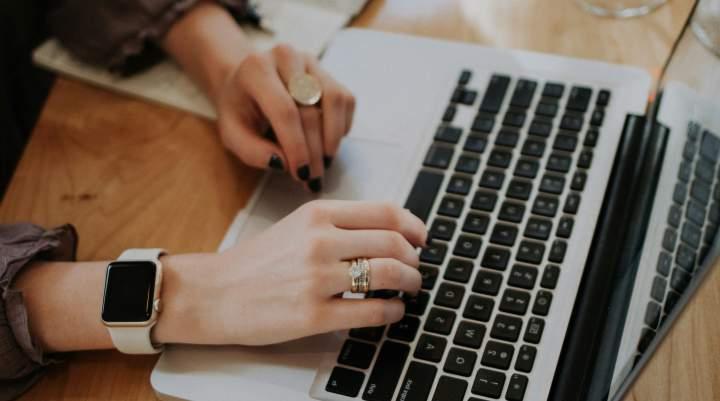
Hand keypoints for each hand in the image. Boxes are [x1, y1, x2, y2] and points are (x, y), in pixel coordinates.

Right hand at [170, 200, 425, 345]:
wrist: (214, 293)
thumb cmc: (256, 262)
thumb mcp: (296, 226)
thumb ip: (338, 224)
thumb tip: (390, 232)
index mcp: (318, 214)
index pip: (385, 211)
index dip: (414, 226)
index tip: (422, 238)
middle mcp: (320, 241)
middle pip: (394, 243)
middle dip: (415, 258)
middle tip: (416, 268)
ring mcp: (317, 278)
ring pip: (389, 275)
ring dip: (411, 283)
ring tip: (410, 289)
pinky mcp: (314, 314)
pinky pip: (372, 311)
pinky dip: (393, 311)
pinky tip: (393, 311)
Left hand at [216, 45, 355, 191]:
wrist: (246, 82)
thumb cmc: (240, 110)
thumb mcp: (232, 134)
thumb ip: (251, 151)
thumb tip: (282, 163)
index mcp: (256, 69)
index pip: (284, 110)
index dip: (297, 146)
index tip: (302, 174)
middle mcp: (286, 57)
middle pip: (310, 110)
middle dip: (314, 151)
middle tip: (313, 179)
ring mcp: (310, 62)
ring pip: (335, 100)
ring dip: (333, 138)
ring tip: (324, 162)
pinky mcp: (327, 72)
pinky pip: (345, 100)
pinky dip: (340, 127)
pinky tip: (327, 142)